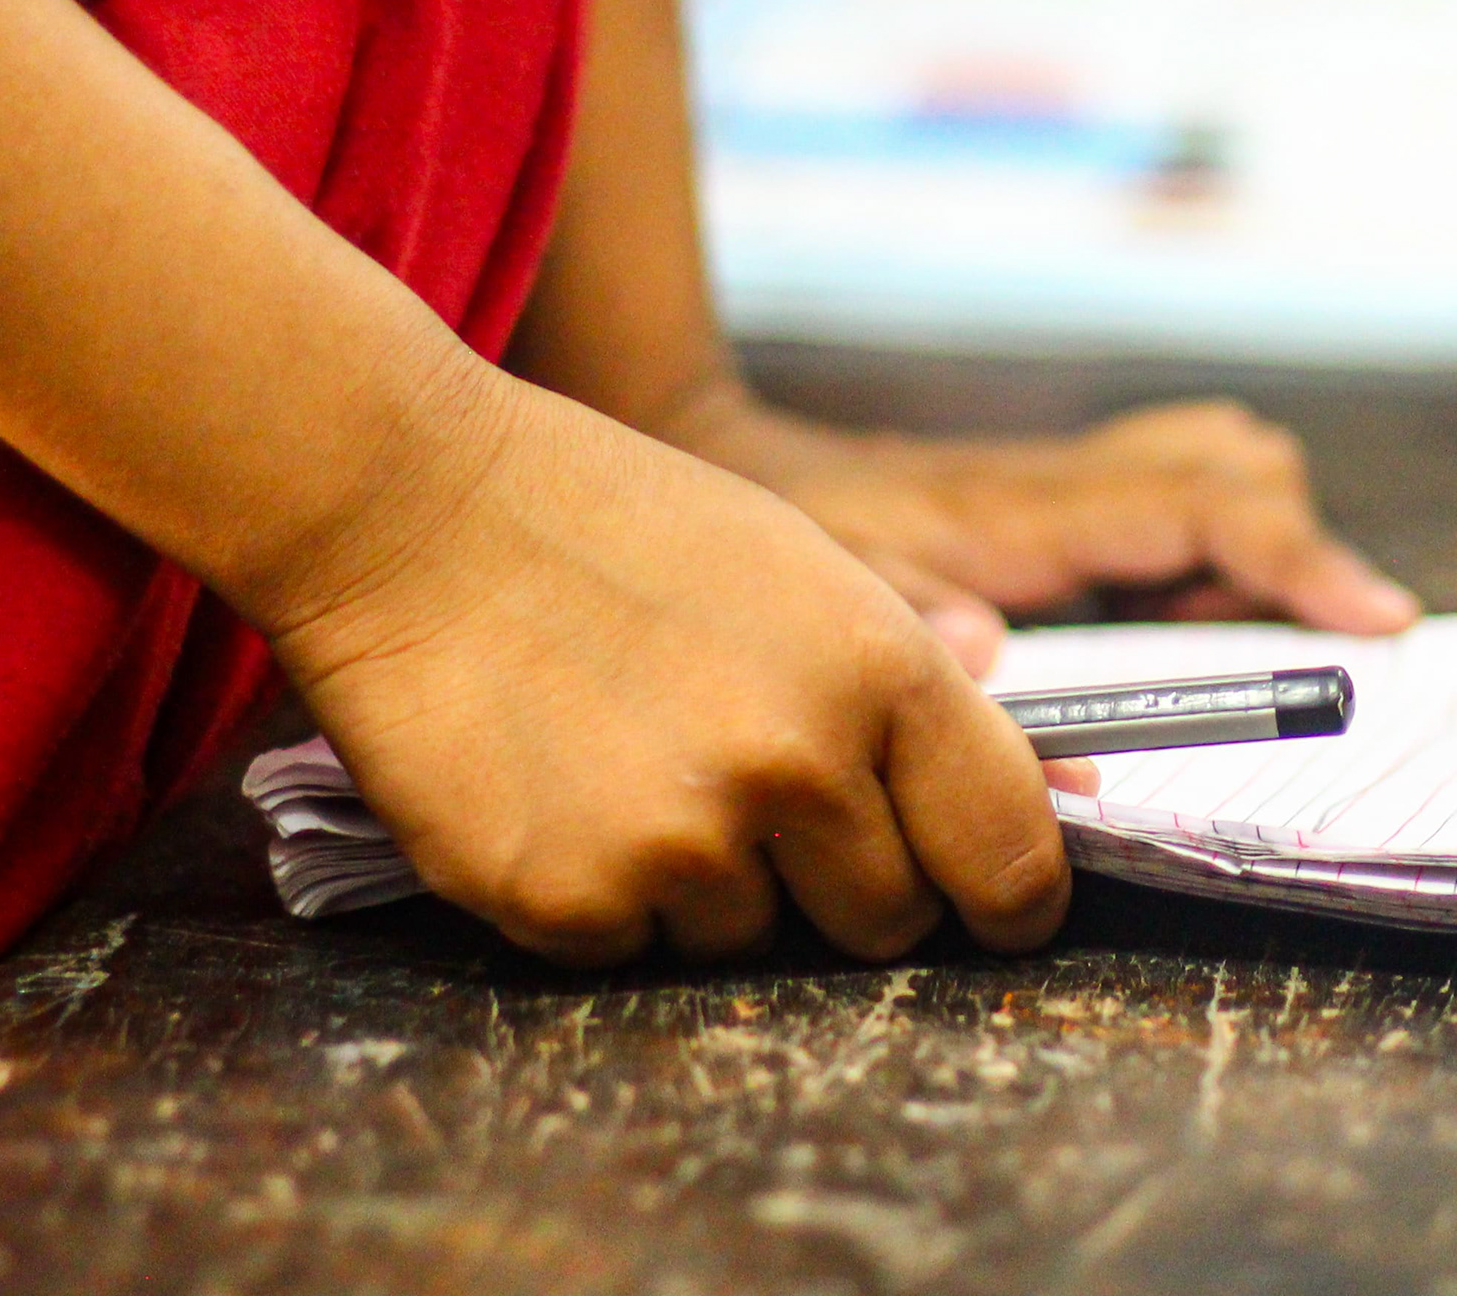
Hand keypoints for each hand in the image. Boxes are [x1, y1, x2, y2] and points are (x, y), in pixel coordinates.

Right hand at [266, 372, 1080, 964]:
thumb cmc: (613, 524)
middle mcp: (799, 765)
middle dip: (845, 883)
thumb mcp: (803, 567)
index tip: (998, 911)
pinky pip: (629, 948)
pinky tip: (558, 788)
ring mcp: (682, 843)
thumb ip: (913, 689)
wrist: (410, 508)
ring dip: (709, 883)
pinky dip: (602, 894)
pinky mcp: (570, 899)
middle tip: (762, 799)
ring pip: (752, 939)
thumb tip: (1046, 795)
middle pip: (888, 919)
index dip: (1012, 897)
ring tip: (631, 757)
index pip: (1008, 848)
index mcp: (880, 668)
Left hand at [657, 386, 1425, 675]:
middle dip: (1293, 547)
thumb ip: (902, 624)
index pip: (1202, 509)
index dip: (1298, 561)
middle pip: (1236, 466)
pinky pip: (1180, 502)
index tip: (1377, 620)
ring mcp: (1072, 489)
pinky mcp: (1065, 507)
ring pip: (1220, 467)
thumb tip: (984, 658)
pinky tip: (1163, 630)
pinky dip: (1213, 553)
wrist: (732, 475)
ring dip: (1256, 543)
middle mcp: (1067, 484)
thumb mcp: (828, 595)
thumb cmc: (784, 542)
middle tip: (1289, 648)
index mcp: (1029, 511)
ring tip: (1222, 643)